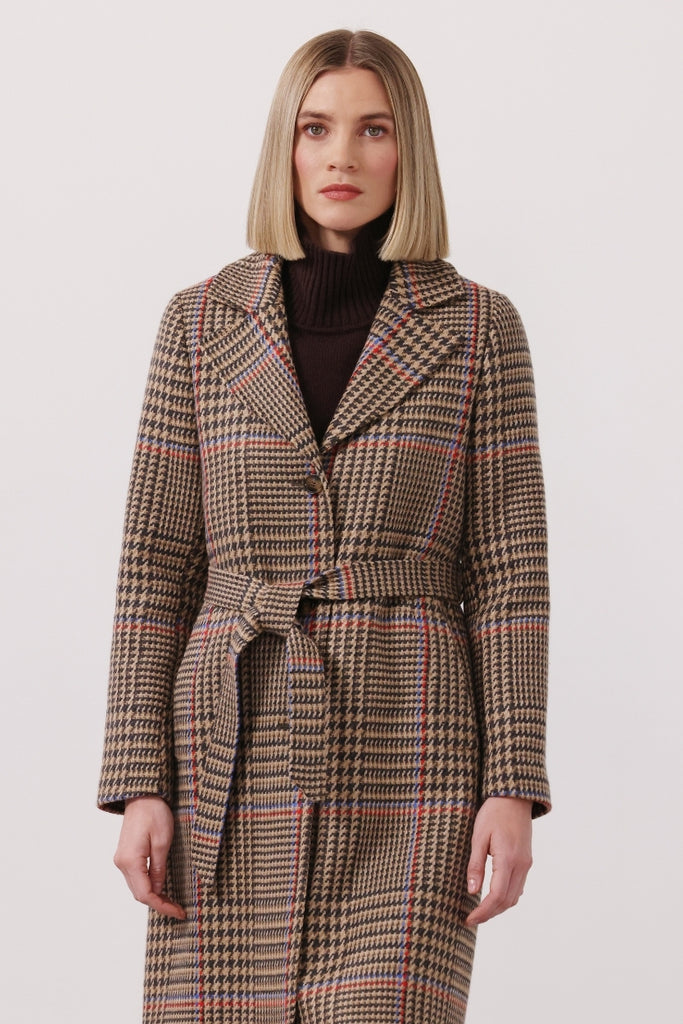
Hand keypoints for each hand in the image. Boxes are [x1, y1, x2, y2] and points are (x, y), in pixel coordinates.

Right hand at [114, 796, 185, 919]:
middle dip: (159, 904)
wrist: (142, 795)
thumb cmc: (154, 813)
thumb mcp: (162, 841)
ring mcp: (122, 859)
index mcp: (130, 861)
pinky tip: (161, 888)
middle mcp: (122, 863)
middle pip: (139, 894)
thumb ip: (159, 868)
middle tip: (179, 909)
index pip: (146, 894)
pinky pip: (136, 877)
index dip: (162, 906)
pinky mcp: (126, 855)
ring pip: (137, 887)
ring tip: (173, 902)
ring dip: (154, 896)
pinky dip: (149, 886)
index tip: (179, 912)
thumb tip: (158, 890)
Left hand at [465, 796, 532, 926]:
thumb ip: (476, 865)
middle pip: (508, 900)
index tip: (469, 919)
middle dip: (490, 914)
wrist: (514, 798)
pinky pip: (519, 886)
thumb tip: (472, 891)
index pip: (497, 896)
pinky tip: (494, 896)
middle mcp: (521, 865)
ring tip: (480, 911)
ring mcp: (526, 863)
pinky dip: (506, 896)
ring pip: (515, 896)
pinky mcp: (526, 860)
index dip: (483, 912)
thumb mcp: (479, 837)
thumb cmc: (493, 813)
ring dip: (499, 907)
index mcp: (508, 859)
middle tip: (472, 919)